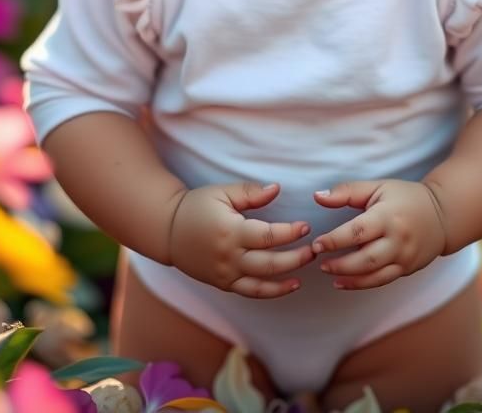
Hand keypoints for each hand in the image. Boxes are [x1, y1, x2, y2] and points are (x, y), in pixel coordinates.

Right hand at [168, 181, 315, 299]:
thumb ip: (250, 193)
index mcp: (230, 232)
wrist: (168, 230)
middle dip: (296, 257)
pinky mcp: (223, 284)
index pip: (267, 236)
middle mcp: (229, 257)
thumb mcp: (222, 192)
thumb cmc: (197, 206)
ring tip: (307, 267)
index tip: (306, 226)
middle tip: (314, 249)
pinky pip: (252, 292)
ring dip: (288, 277)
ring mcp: (226, 274)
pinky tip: (290, 285)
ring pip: (263, 283)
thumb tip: (277, 189)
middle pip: (270, 263)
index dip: (290, 233)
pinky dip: (272, 292)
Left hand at [310, 179, 447, 289]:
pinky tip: (343, 282)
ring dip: (348, 277)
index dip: (334, 240)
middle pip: (365, 258)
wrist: (442, 214)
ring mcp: (404, 257)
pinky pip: (382, 281)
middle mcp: (398, 240)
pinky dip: (361, 284)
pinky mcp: (407, 269)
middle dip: (340, 264)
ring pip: (373, 275)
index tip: (316, 244)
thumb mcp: (377, 187)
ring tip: (329, 272)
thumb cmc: (405, 197)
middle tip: (319, 261)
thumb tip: (318, 196)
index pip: (358, 231)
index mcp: (388, 216)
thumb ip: (347, 191)